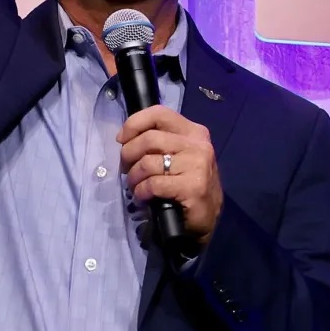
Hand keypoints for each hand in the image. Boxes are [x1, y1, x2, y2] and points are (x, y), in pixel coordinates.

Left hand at [120, 106, 221, 244]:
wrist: (208, 217)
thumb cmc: (188, 184)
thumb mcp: (179, 155)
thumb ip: (160, 143)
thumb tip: (126, 138)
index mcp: (194, 132)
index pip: (159, 113)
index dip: (134, 123)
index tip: (121, 139)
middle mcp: (198, 144)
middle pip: (149, 138)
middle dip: (129, 154)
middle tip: (126, 169)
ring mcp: (198, 165)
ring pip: (148, 162)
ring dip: (134, 177)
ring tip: (135, 186)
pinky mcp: (193, 187)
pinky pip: (154, 184)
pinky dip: (141, 191)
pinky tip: (144, 196)